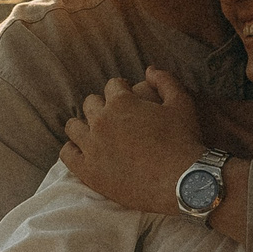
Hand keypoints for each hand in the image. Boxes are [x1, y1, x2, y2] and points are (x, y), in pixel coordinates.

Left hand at [61, 69, 206, 215]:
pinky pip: (67, 154)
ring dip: (84, 125)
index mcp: (121, 102)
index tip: (128, 98)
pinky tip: (84, 150)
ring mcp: (92, 147)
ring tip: (96, 133)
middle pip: (90, 103)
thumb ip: (165, 80)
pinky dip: (72, 149)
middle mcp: (101, 121)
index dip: (122, 89)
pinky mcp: (88, 171)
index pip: (112, 85)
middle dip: (103, 106)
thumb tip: (149, 69)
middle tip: (115, 118)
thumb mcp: (182, 103)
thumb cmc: (185, 141)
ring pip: (73, 126)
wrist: (182, 183)